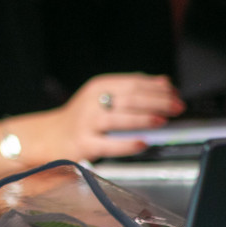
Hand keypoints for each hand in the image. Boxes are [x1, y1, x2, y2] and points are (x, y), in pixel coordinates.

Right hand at [0, 73, 184, 176]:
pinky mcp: (83, 144)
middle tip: (177, 106)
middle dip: (157, 101)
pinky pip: (109, 144)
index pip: (132, 82)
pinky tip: (143, 143)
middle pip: (129, 97)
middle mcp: (92, 101)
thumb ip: (131, 89)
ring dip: (144, 118)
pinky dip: (128, 143)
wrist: (47, 138)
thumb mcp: (103, 97)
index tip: (176, 93)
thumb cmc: (82, 118)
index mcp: (99, 86)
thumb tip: (164, 82)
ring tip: (163, 120)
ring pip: (119, 117)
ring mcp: (87, 123)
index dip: (156, 87)